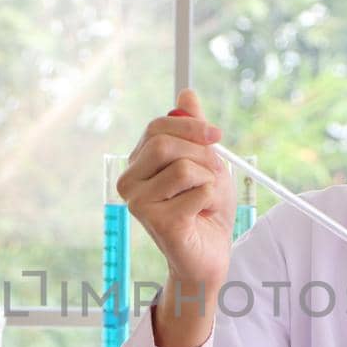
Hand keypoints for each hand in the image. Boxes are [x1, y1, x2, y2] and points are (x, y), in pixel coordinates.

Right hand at [118, 88, 235, 346]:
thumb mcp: (205, 162)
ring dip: (209, 181)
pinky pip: (198, 191)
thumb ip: (193, 130)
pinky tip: (203, 215)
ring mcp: (138, 203)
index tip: (217, 135)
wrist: (211, 253)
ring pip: (184, 168)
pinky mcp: (156, 221)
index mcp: (138, 163)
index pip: (157, 127)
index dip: (190, 125)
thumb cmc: (205, 208)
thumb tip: (186, 93)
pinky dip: (212, 200)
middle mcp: (129, 181)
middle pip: (165, 144)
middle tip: (212, 177)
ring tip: (205, 200)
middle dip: (202, 156)